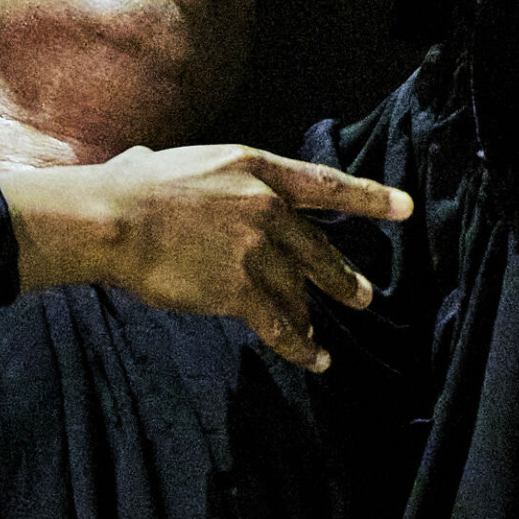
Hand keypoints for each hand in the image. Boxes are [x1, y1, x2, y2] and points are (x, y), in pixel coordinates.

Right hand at [0, 147, 411, 370]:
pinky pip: (281, 324)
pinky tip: (314, 358)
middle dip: (342, 278)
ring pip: (299, 291)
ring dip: (313, 316)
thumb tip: (153, 162)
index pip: (326, 185)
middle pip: (318, 249)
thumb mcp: (176, 160)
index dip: (371, 197)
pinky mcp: (240, 289)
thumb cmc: (130, 187)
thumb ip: (192, 174)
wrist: (113, 219)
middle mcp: (266, 207)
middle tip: (362, 295)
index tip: (405, 207)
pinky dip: (300, 345)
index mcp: (255, 168)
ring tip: (323, 335)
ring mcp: (257, 250)